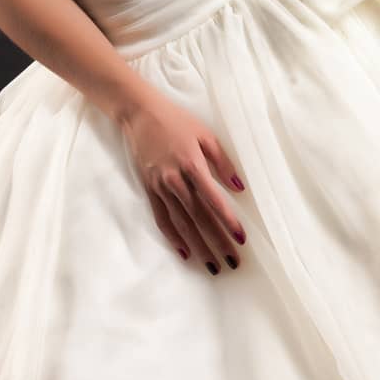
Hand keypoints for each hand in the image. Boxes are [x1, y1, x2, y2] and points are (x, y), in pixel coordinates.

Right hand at [120, 85, 248, 274]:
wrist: (140, 114)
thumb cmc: (177, 121)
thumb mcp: (205, 135)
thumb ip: (223, 162)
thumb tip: (239, 187)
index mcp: (192, 164)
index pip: (213, 200)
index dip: (227, 220)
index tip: (240, 238)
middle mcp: (175, 180)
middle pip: (199, 217)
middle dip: (217, 241)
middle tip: (232, 262)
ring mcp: (160, 187)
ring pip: (182, 223)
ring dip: (198, 246)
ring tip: (212, 265)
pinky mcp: (149, 190)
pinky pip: (162, 219)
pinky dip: (173, 238)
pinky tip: (185, 253)